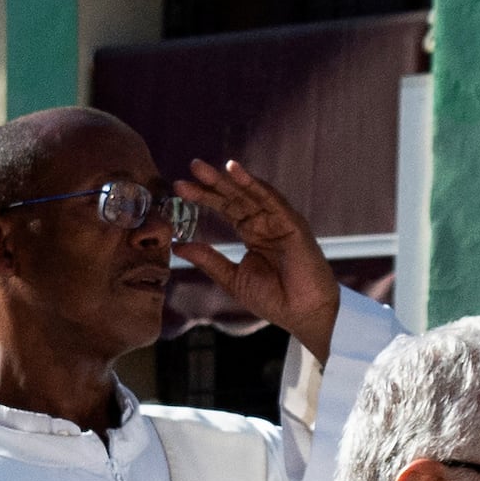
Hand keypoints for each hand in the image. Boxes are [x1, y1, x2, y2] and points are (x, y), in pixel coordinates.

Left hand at [177, 157, 343, 354]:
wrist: (301, 314)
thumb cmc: (273, 299)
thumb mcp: (232, 278)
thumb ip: (208, 259)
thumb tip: (178, 245)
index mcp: (253, 233)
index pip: (226, 208)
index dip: (204, 197)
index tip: (179, 188)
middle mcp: (266, 222)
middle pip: (235, 197)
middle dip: (212, 183)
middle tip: (190, 167)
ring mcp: (279, 221)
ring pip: (249, 193)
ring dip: (227, 178)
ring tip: (200, 167)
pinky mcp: (292, 223)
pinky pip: (270, 199)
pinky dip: (252, 184)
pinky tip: (234, 171)